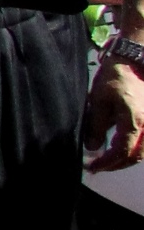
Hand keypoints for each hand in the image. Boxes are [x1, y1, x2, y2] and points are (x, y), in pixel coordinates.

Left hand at [88, 55, 143, 173]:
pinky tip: (118, 149)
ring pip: (143, 151)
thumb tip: (92, 148)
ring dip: (125, 159)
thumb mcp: (98, 100)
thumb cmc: (115, 78)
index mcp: (135, 121)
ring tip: (106, 160)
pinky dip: (133, 150)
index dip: (107, 163)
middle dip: (116, 165)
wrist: (132, 62)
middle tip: (97, 166)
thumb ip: (96, 125)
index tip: (92, 167)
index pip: (123, 152)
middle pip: (136, 156)